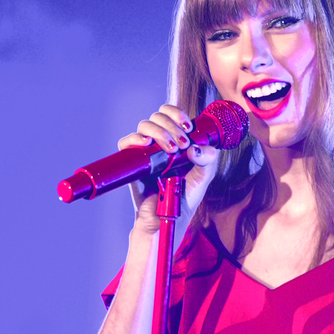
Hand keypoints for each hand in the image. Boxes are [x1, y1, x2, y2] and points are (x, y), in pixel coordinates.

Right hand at [117, 104, 218, 233]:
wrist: (165, 220)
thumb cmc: (183, 199)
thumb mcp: (203, 178)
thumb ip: (208, 161)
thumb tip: (197, 147)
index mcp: (176, 141)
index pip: (171, 114)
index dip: (177, 113)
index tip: (188, 127)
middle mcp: (159, 143)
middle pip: (158, 116)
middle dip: (172, 125)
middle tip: (182, 144)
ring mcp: (145, 152)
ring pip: (144, 125)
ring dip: (159, 132)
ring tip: (171, 150)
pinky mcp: (133, 163)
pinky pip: (125, 143)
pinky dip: (135, 139)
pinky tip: (146, 145)